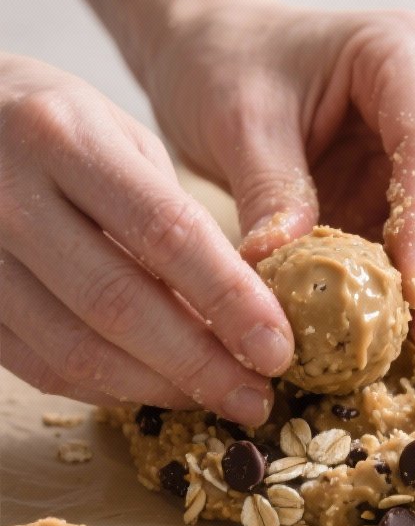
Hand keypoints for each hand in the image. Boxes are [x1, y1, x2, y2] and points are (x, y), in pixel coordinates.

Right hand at [0, 56, 293, 421]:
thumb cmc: (56, 127)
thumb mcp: (121, 136)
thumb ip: (173, 217)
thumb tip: (241, 312)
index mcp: (63, 138)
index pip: (164, 233)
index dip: (228, 299)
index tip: (277, 347)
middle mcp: (9, 196)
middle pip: (118, 303)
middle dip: (199, 363)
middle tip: (254, 397)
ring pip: (75, 349)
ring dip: (156, 388)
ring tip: (214, 398)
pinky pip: (41, 367)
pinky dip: (105, 387)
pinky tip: (152, 389)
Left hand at [145, 0, 414, 350]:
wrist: (210, 53)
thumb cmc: (223, 63)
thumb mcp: (238, 120)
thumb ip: (271, 190)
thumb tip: (284, 270)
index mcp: (400, 52)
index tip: (413, 290)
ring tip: (407, 344)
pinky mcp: (406, 187)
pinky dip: (411, 287)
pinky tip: (385, 327)